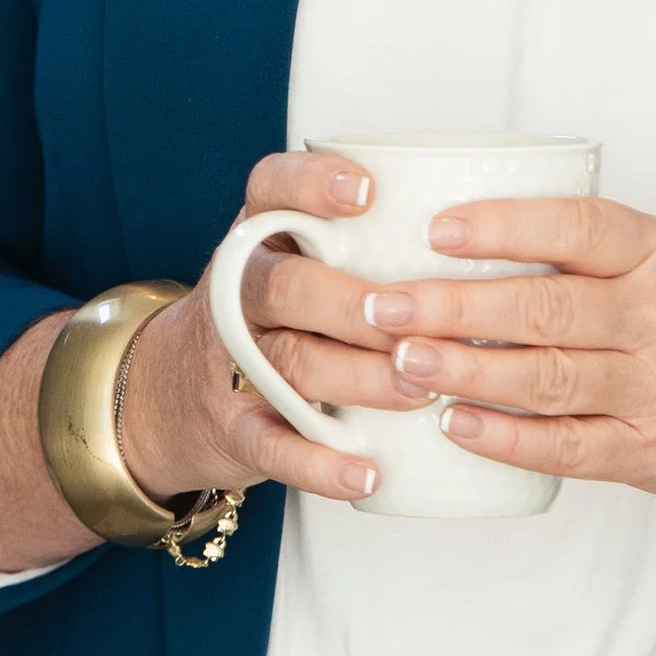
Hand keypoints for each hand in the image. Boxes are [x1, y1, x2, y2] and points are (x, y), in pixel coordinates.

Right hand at [119, 149, 418, 512]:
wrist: (168, 392)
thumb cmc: (270, 315)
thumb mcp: (290, 259)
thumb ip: (362, 240)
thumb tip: (487, 234)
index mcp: (260, 237)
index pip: (271, 189)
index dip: (313, 184)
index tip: (367, 191)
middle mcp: (240, 292)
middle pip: (288, 287)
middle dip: (354, 306)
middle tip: (412, 325)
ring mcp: (232, 362)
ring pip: (292, 364)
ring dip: (359, 379)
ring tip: (417, 392)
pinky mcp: (234, 427)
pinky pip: (274, 445)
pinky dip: (320, 463)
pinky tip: (367, 471)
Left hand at [350, 191, 655, 519]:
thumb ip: (593, 254)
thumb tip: (465, 232)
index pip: (576, 228)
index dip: (502, 226)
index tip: (434, 227)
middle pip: (545, 307)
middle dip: (453, 305)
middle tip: (381, 301)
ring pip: (547, 378)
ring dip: (464, 370)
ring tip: (400, 359)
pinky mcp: (653, 455)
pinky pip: (568, 449)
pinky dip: (507, 439)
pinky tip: (455, 426)